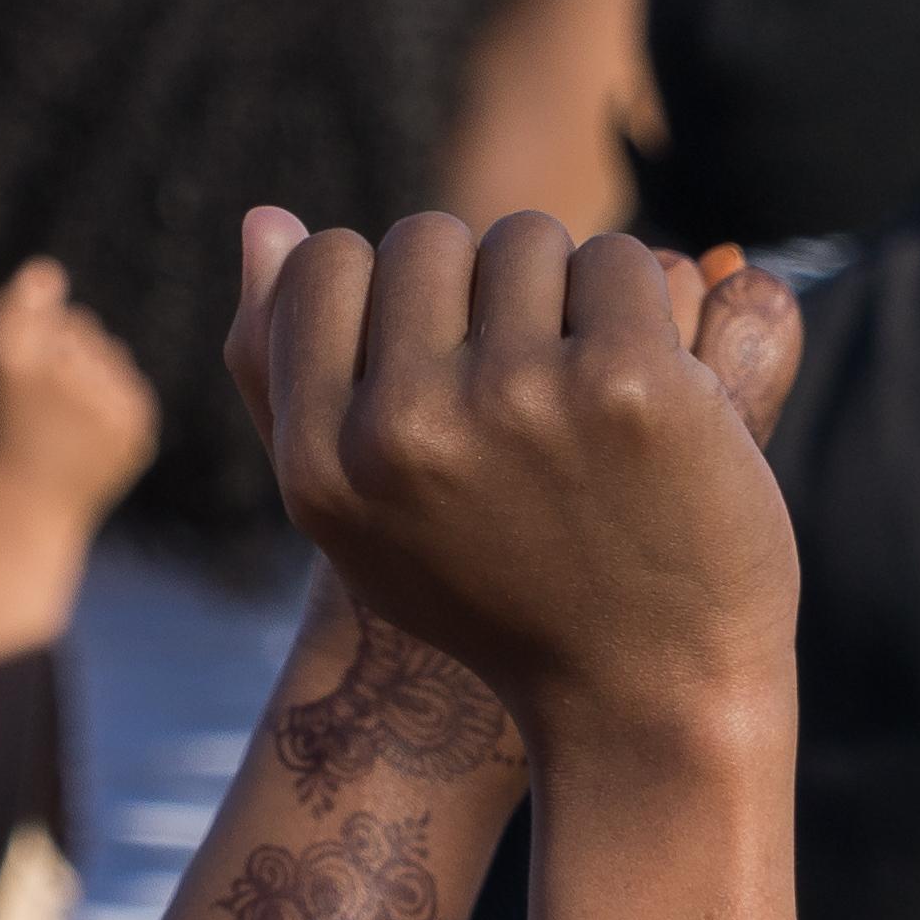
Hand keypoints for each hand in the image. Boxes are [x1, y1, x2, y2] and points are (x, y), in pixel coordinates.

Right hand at [0, 259, 160, 547]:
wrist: (20, 519)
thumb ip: (0, 317)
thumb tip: (50, 276)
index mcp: (9, 355)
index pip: (38, 287)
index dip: (33, 299)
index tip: (31, 319)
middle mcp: (60, 370)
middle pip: (76, 323)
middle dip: (56, 347)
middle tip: (31, 399)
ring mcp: (103, 397)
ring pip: (104, 350)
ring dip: (84, 373)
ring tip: (56, 422)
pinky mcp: (135, 421)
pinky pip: (124, 383)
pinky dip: (106, 403)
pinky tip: (79, 436)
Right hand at [225, 205, 803, 755]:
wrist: (647, 700)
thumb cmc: (499, 593)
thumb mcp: (360, 512)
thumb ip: (286, 371)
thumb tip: (267, 219)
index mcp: (321, 463)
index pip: (325, 266)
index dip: (391, 295)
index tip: (444, 360)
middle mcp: (402, 431)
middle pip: (425, 240)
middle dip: (478, 284)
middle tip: (523, 372)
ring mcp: (516, 402)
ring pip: (524, 238)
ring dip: (562, 290)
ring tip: (582, 380)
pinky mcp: (627, 385)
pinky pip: (617, 261)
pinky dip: (640, 307)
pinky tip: (652, 384)